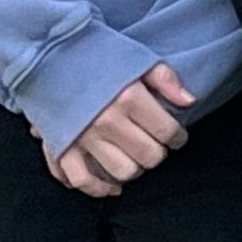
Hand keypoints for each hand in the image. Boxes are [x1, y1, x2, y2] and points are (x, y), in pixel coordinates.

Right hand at [41, 64, 195, 196]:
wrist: (51, 52)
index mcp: (128, 98)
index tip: (177, 137)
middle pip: (148, 156)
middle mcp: (107, 121)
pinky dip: (98, 189)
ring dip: (134, 169)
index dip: (178, 137)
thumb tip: (189, 102)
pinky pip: (82, 179)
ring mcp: (83, 137)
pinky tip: (112, 188)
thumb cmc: (97, 53)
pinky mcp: (62, 146)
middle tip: (156, 146)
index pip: (166, 131)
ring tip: (136, 159)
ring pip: (122, 172)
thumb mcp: (137, 58)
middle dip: (158, 153)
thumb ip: (165, 80)